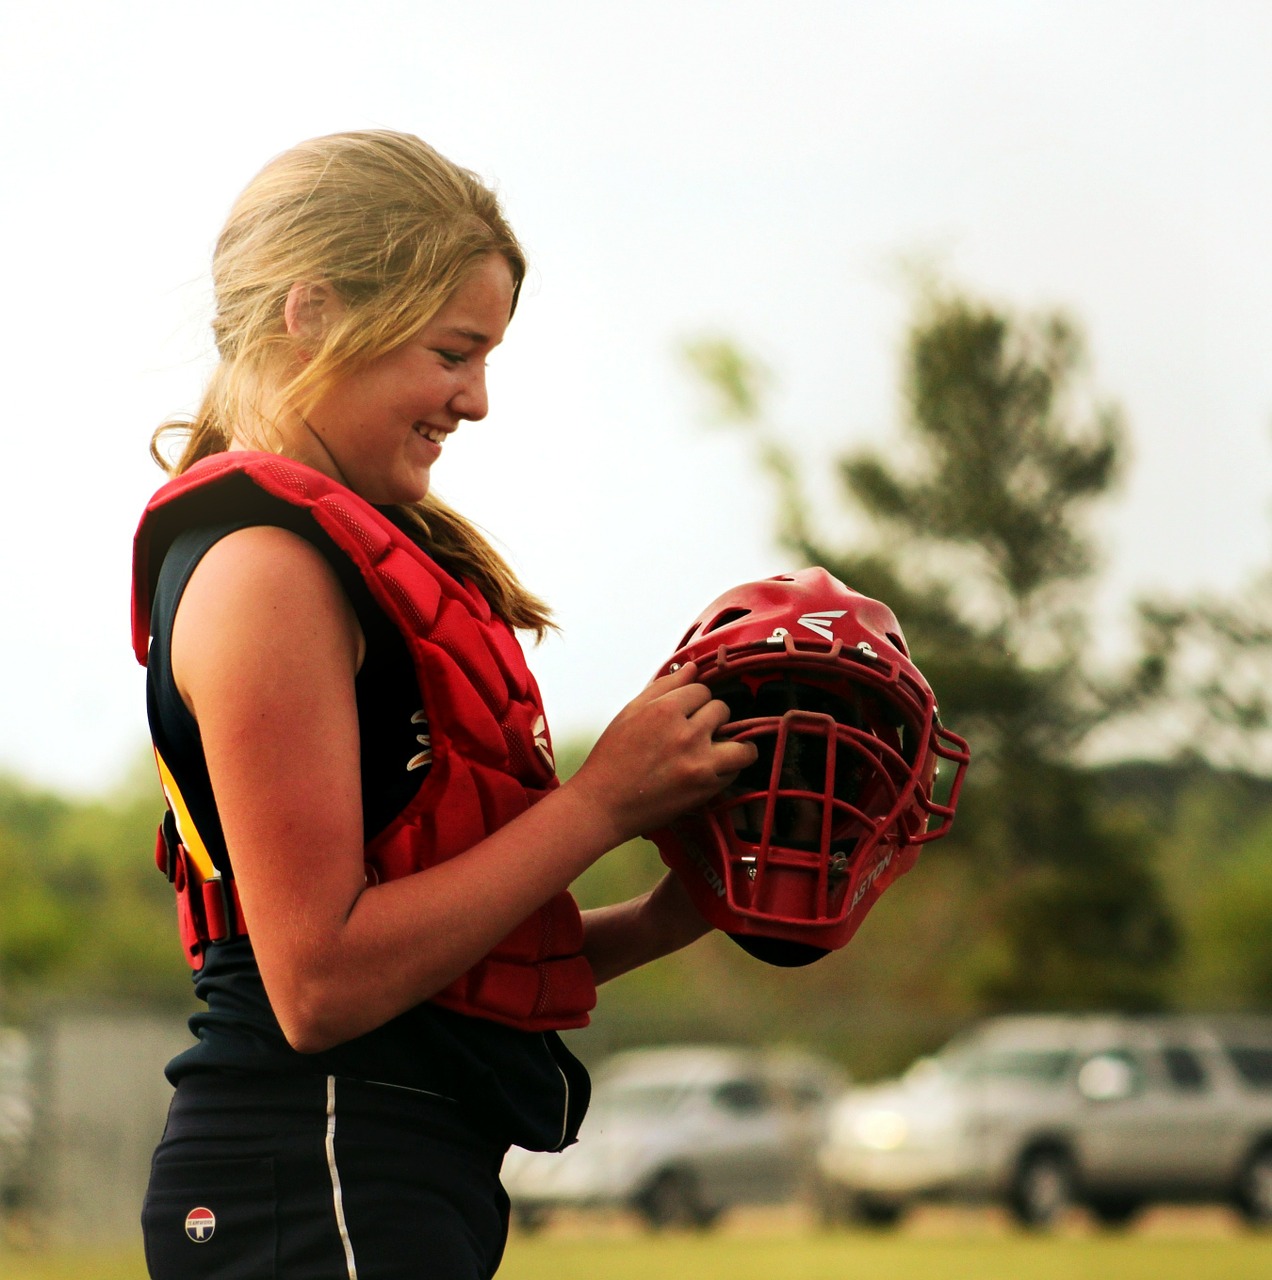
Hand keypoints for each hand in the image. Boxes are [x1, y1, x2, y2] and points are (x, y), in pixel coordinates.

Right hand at [567, 662, 758, 843]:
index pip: (702, 689)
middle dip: (711, 718)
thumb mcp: (630, 712)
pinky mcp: (706, 787)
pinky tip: (711, 768)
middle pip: (722, 710)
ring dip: (734, 743)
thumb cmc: (612, 757)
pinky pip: (736, 769)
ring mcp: (699, 762)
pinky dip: (729, 767)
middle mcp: (686, 733)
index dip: (694, 700)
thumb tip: (691, 667)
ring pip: (741, 742)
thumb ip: (664, 686)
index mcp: (664, 710)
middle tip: (695, 732)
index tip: (686, 712)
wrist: (604, 804)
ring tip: (718, 748)